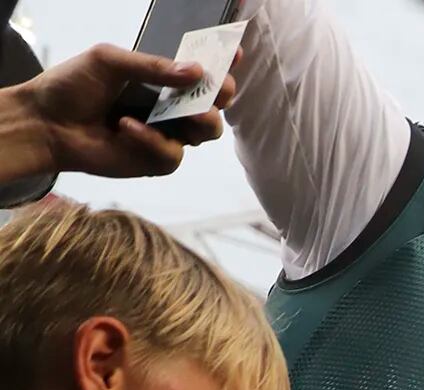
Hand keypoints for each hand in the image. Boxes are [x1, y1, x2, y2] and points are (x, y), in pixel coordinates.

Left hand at [13, 45, 239, 181]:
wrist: (46, 123)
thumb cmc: (72, 86)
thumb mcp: (109, 61)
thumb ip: (151, 66)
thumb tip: (197, 72)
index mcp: (161, 79)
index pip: (201, 71)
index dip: (223, 63)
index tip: (235, 53)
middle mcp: (170, 107)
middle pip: (216, 105)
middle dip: (222, 96)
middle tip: (216, 91)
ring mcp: (167, 134)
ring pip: (207, 132)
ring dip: (199, 121)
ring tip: (186, 114)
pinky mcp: (156, 160)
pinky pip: (172, 154)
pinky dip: (152, 140)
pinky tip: (126, 127)